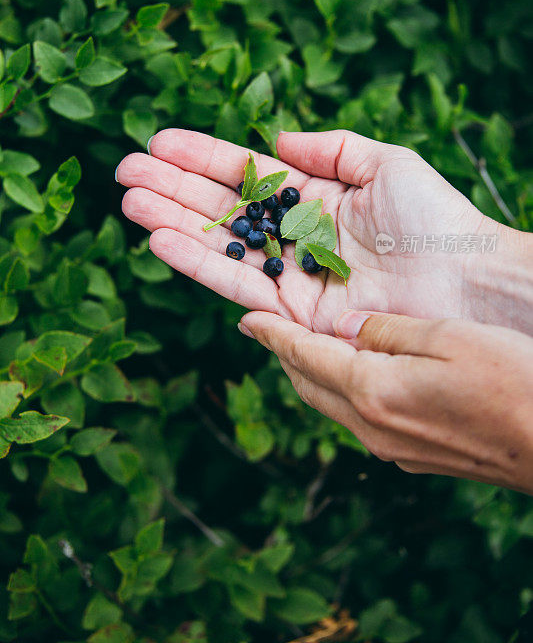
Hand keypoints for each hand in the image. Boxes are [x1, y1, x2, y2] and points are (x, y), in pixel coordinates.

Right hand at [115, 129, 530, 332]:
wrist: (463, 281)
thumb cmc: (434, 218)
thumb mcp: (383, 163)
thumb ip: (329, 148)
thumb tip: (274, 141)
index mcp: (313, 198)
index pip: (245, 174)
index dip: (202, 157)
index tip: (159, 142)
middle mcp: (293, 236)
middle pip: (221, 209)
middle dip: (173, 188)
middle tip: (125, 171)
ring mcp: (289, 275)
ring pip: (219, 245)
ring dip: (172, 222)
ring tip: (130, 201)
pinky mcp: (291, 313)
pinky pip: (235, 283)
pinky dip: (196, 262)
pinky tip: (160, 240)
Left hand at [238, 309, 532, 494]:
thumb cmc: (512, 379)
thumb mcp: (445, 337)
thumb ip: (387, 331)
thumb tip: (346, 326)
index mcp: (372, 392)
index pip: (304, 356)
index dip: (272, 334)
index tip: (246, 319)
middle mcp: (372, 428)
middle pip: (309, 386)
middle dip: (285, 355)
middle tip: (269, 329)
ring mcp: (393, 448)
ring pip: (333, 405)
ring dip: (312, 375)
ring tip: (304, 348)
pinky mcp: (416, 456)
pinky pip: (360, 419)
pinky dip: (343, 391)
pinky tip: (355, 377)